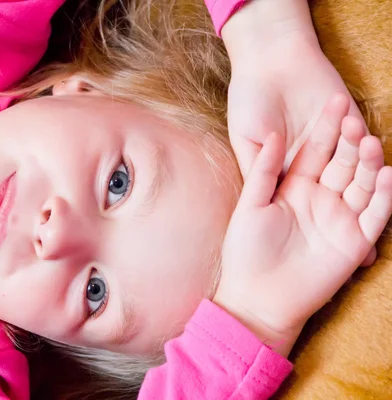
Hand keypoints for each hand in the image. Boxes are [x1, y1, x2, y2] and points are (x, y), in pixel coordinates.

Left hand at [213, 94, 391, 356]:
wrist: (257, 295)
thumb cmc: (246, 251)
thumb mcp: (250, 205)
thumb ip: (262, 171)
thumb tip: (274, 136)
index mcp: (294, 188)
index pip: (315, 152)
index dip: (325, 129)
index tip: (333, 102)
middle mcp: (320, 199)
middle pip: (341, 163)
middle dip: (349, 142)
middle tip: (355, 118)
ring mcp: (340, 219)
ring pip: (361, 184)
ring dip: (369, 163)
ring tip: (372, 141)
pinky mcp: (355, 242)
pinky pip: (375, 214)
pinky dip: (384, 196)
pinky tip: (388, 174)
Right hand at [222, 0, 375, 264]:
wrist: (271, 59)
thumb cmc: (250, 99)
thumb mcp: (245, 139)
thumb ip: (258, 169)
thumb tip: (265, 199)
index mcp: (283, 168)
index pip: (297, 206)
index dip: (305, 231)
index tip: (313, 262)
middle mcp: (309, 162)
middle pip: (328, 198)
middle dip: (339, 226)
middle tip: (350, 257)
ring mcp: (331, 144)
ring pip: (351, 180)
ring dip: (360, 201)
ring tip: (367, 230)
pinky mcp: (349, 127)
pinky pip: (364, 156)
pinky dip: (375, 177)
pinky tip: (383, 196)